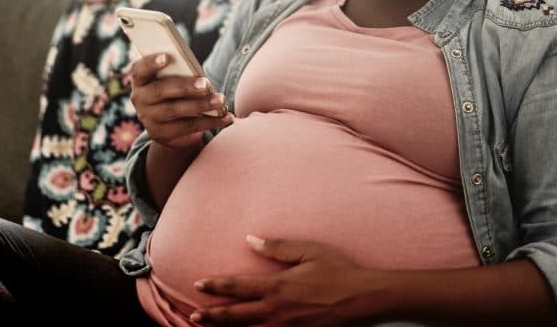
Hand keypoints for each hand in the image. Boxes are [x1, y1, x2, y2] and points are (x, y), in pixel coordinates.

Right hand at [130, 53, 232, 148]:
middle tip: (206, 84)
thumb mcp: (172, 80)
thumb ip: (179, 74)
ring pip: (175, 110)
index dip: (151, 63)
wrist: (170, 126)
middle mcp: (140, 99)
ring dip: (200, 105)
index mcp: (140, 80)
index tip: (168, 57)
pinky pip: (187, 127)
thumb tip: (201, 77)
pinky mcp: (161, 134)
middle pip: (160, 91)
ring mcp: (148, 118)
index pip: (139, 70)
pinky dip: (210, 122)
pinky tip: (226, 117)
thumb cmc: (175, 92)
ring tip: (220, 100)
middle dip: (185, 86)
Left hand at [191, 236, 381, 325]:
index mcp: (278, 286)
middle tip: (193, 314)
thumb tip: (250, 240)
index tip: (198, 284)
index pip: (238, 286)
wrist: (363, 298)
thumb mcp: (307, 251)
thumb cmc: (337, 270)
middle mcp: (277, 310)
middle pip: (236, 316)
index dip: (216, 285)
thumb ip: (277, 247)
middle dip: (212, 315)